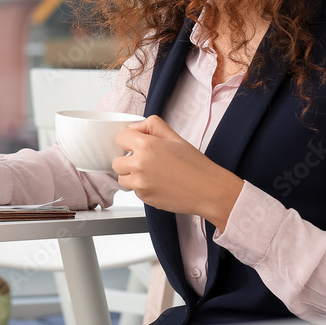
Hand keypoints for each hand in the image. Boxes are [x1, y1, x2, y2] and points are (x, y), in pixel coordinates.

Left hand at [112, 116, 242, 229]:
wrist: (209, 190)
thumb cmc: (195, 165)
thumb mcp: (175, 137)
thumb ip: (151, 126)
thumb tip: (133, 128)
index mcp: (146, 146)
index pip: (120, 138)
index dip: (129, 141)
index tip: (136, 145)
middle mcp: (139, 165)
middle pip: (117, 161)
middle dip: (128, 160)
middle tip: (145, 161)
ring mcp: (140, 184)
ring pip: (122, 179)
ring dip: (132, 176)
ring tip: (151, 174)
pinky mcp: (144, 198)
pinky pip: (134, 191)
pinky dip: (142, 188)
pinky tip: (158, 184)